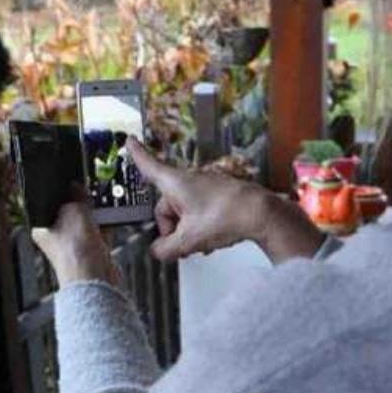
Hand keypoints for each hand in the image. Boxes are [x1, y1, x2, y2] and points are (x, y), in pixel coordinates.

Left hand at [31, 194, 121, 288]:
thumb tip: (76, 186)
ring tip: (101, 206)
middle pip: (71, 212)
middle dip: (82, 203)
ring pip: (87, 222)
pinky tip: (110, 218)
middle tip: (89, 194)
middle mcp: (57, 239)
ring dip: (96, 214)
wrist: (93, 277)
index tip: (73, 184)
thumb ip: (75, 195)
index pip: (50, 204)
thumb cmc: (74, 252)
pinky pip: (100, 233)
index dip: (62, 192)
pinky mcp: (92, 252)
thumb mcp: (74, 209)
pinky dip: (105, 225)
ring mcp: (75, 246)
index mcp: (42, 230)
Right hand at [127, 138, 324, 264]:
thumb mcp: (188, 240)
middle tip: (182, 246)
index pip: (149, 166)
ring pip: (185, 211)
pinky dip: (201, 226)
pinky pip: (201, 211)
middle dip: (171, 228)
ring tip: (201, 245)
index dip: (137, 155)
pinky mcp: (220, 195)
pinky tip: (212, 241)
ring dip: (187, 230)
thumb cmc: (225, 218)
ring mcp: (206, 186)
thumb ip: (166, 249)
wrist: (262, 213)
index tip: (129, 141)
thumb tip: (157, 252)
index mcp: (175, 184)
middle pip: (167, 205)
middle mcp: (189, 180)